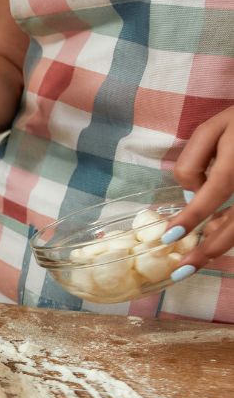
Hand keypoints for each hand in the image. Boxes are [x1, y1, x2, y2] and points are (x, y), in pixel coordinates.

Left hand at [164, 106, 233, 278]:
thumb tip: (192, 194)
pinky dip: (231, 229)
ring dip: (222, 245)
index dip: (192, 216)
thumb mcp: (213, 128)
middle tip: (183, 269)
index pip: (215, 191)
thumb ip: (195, 161)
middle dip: (211, 250)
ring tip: (196, 260)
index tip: (170, 236)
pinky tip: (215, 233)